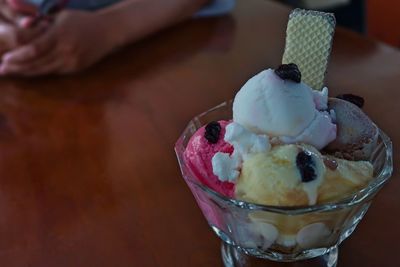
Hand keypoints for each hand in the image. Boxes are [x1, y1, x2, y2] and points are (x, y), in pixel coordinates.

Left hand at [0, 10, 115, 75]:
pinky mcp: (76, 68)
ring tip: (12, 73)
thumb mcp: (61, 17)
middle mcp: (66, 51)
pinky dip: (40, 72)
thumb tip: (21, 36)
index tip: (4, 59)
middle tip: (2, 70)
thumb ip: (42, 27)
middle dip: (18, 68)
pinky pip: (54, 72)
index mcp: (60, 35)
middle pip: (37, 63)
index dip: (18, 56)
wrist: (109, 31)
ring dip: (26, 73)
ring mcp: (72, 62)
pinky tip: (29, 72)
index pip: (34, 49)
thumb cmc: (83, 20)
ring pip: (44, 70)